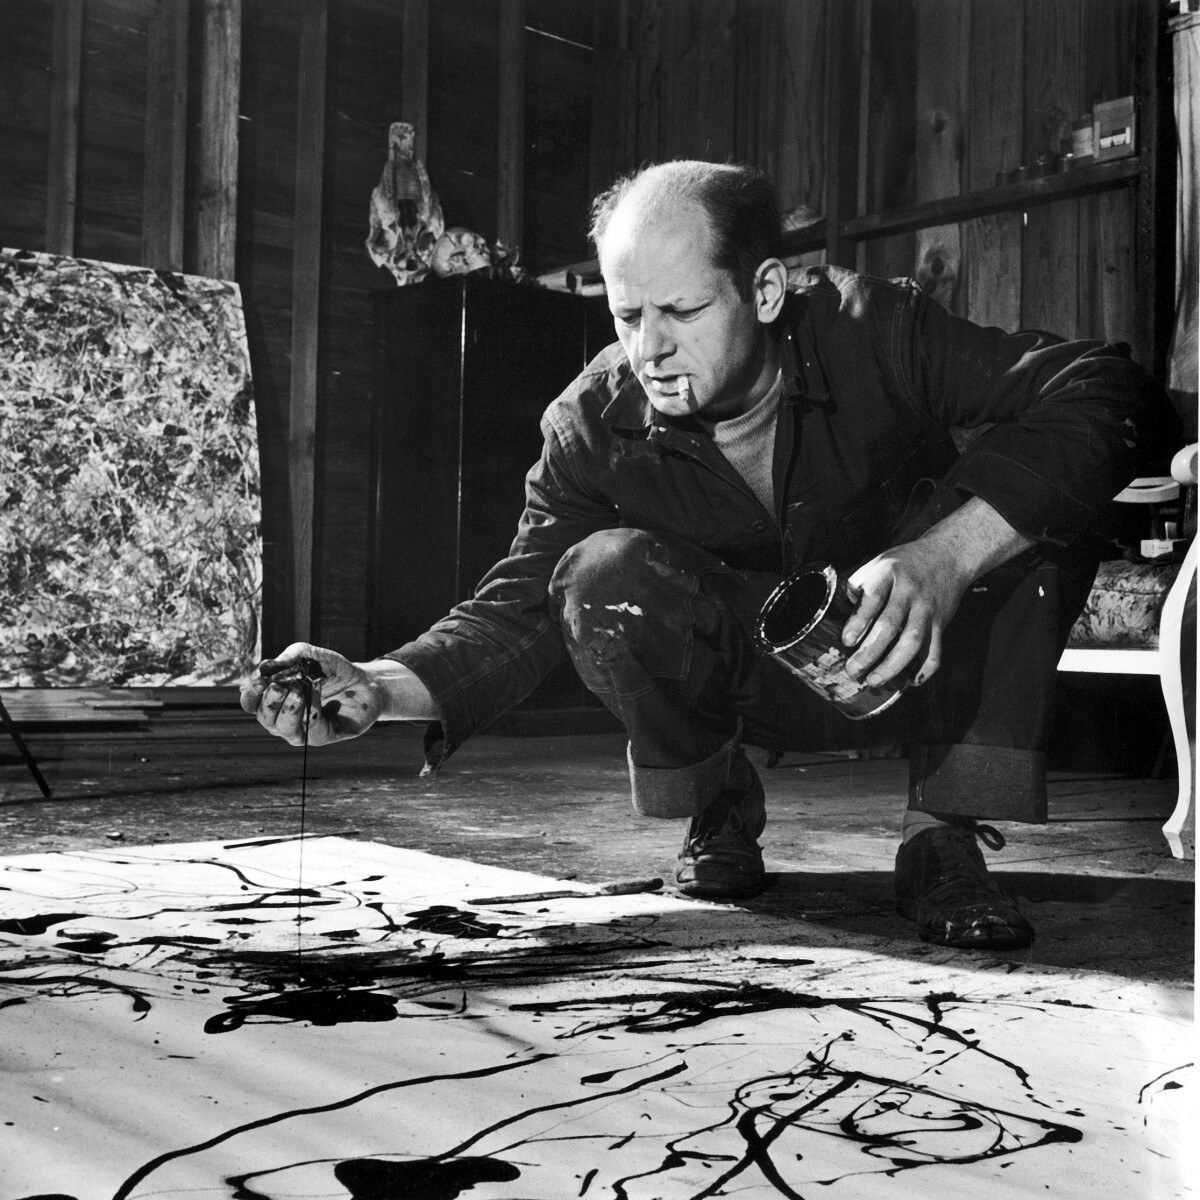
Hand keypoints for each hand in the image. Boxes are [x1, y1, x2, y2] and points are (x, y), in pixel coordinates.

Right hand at [239, 641, 385, 746]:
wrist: (365, 682)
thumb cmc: (332, 670)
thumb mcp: (309, 656)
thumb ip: (287, 659)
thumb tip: (263, 668)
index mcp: (275, 699)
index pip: (251, 702)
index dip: (251, 693)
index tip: (260, 680)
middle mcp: (283, 717)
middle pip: (264, 717)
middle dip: (270, 701)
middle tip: (280, 686)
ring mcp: (302, 730)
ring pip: (283, 729)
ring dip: (288, 710)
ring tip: (299, 691)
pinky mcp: (322, 737)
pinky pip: (310, 731)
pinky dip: (311, 711)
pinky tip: (317, 692)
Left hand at [841, 542, 970, 688]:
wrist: (948, 555)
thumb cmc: (903, 564)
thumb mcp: (878, 565)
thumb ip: (858, 589)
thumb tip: (834, 616)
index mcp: (889, 573)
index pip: (874, 597)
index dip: (859, 620)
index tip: (847, 641)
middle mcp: (910, 591)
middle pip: (891, 624)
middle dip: (870, 652)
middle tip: (853, 671)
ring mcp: (927, 608)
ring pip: (913, 641)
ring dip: (893, 665)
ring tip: (874, 681)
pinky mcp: (941, 623)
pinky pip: (935, 650)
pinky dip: (925, 669)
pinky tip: (910, 681)